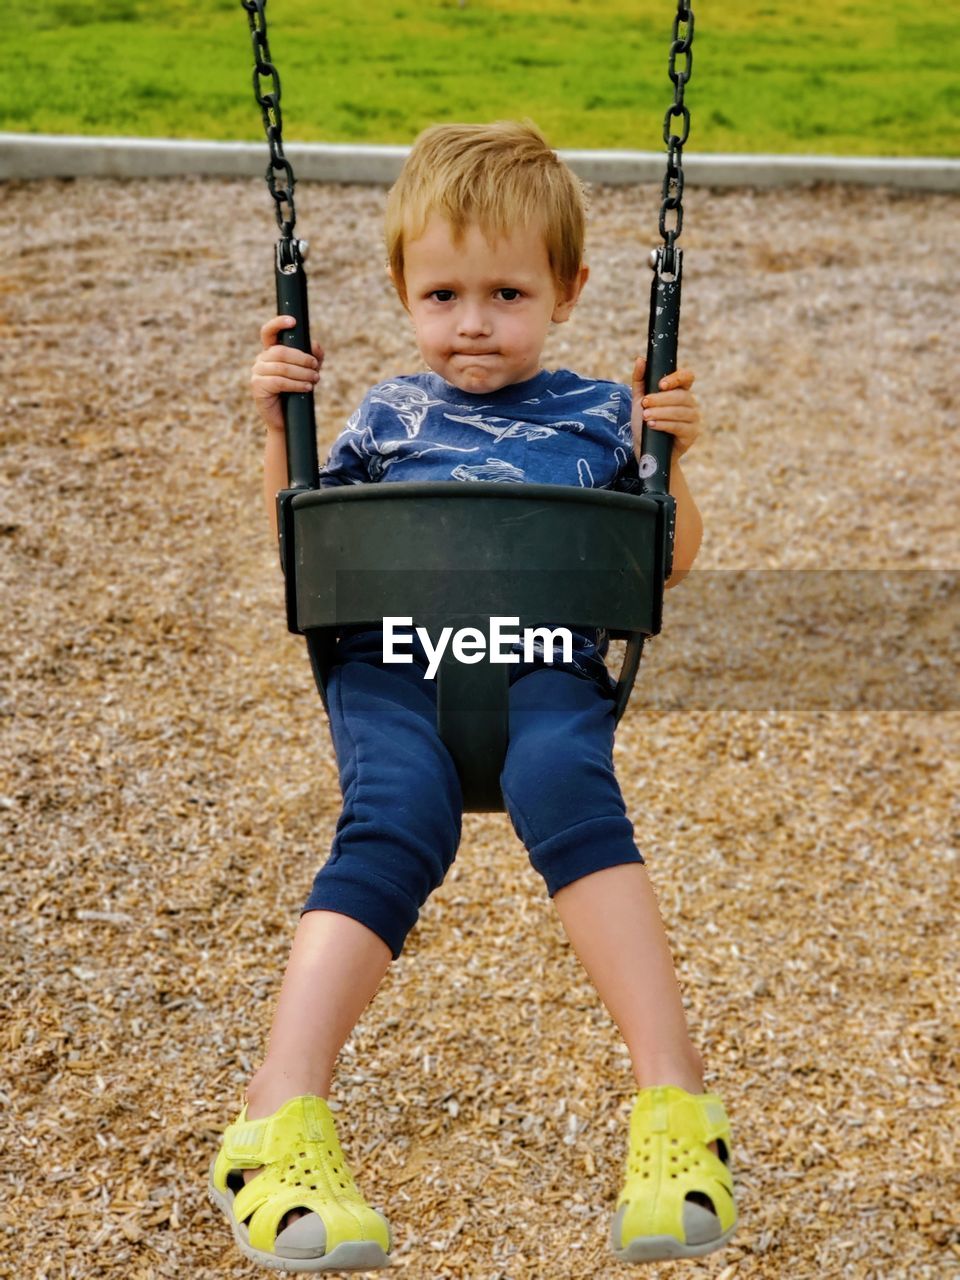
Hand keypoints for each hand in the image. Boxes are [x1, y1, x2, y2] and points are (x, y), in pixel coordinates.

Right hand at [251, 315, 323, 433]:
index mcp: (271, 352)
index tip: (293, 321)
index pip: (268, 332)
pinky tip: (307, 387)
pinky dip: (296, 383)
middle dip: (302, 358)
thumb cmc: (297, 393)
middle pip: (281, 351)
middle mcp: (261, 360)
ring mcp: (257, 373)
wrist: (288, 421)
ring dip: (302, 373)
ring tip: (315, 379)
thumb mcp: (308, 372)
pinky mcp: (257, 387)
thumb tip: (315, 345)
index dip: (278, 323)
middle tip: (315, 367)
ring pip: (282, 367)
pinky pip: (278, 381)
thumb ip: (313, 357)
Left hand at [630, 355, 700, 457]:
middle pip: (681, 396)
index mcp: (681, 391)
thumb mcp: (639, 400)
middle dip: (660, 399)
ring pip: (680, 411)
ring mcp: (694, 419)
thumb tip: (641, 359)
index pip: (687, 377)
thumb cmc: (645, 423)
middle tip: (644, 404)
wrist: (646, 451)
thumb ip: (640, 380)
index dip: (676, 378)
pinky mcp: (692, 434)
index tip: (660, 384)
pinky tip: (653, 425)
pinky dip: (664, 424)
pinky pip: (680, 427)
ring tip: (646, 416)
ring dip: (660, 412)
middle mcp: (691, 403)